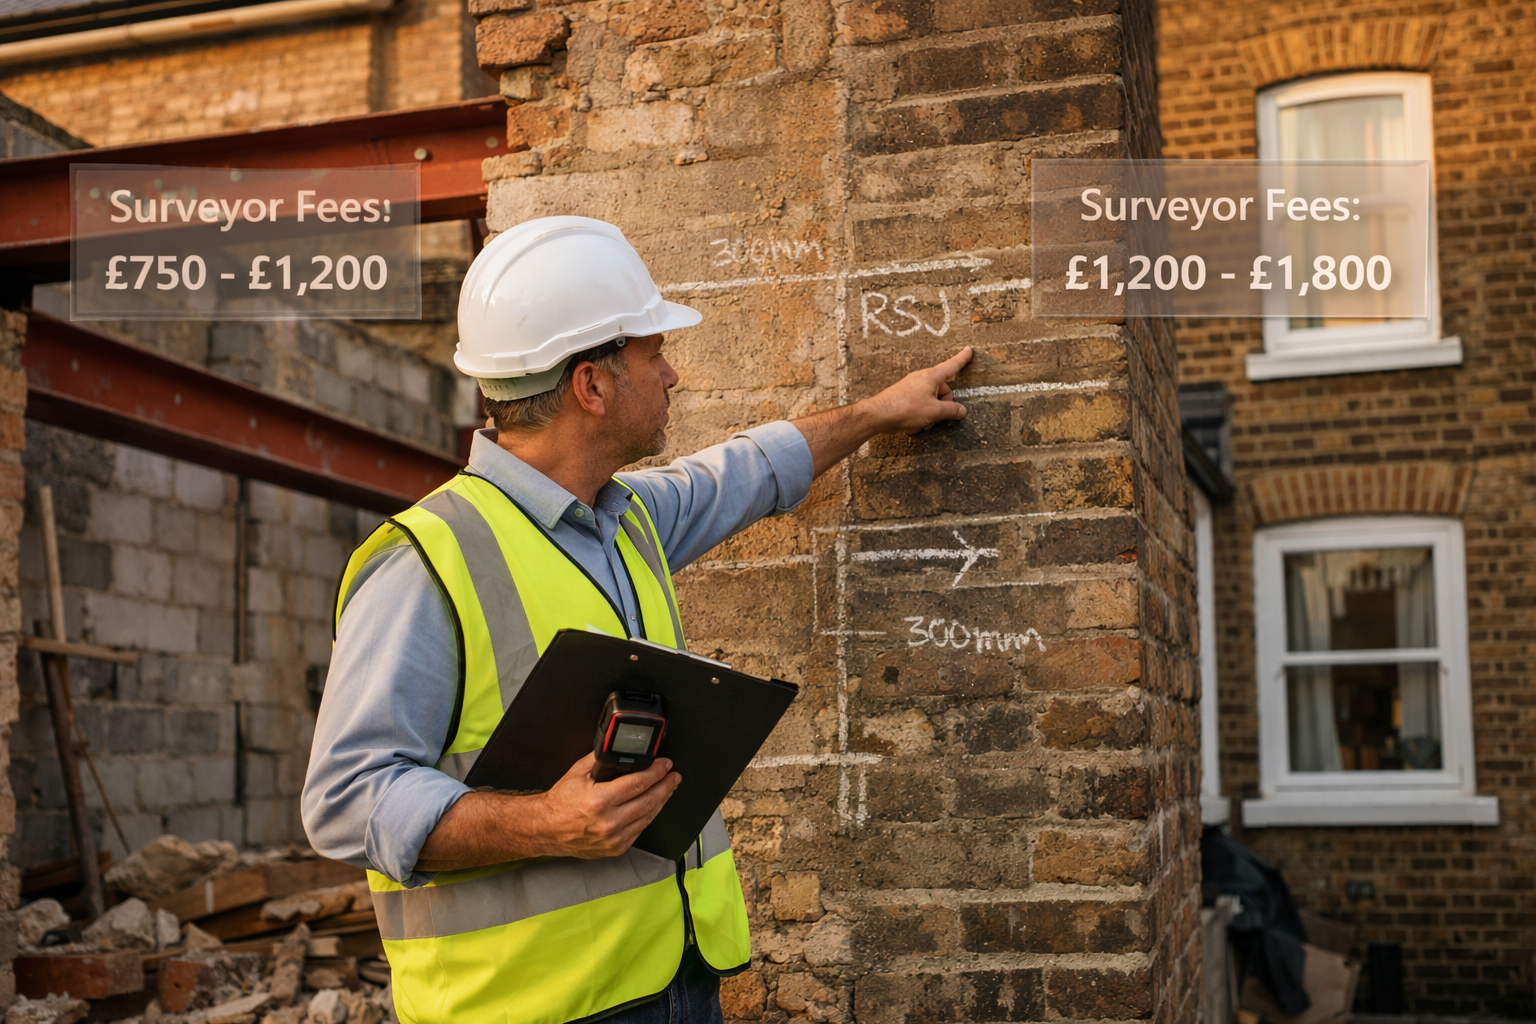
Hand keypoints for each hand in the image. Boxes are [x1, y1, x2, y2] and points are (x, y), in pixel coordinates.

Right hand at [530, 753, 680, 858]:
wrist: (546, 829)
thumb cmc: (560, 803)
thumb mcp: (577, 774)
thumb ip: (599, 759)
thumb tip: (617, 747)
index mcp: (600, 801)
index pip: (639, 783)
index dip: (657, 772)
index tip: (666, 765)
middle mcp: (609, 822)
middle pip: (649, 800)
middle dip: (665, 785)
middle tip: (674, 776)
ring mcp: (614, 838)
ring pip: (648, 817)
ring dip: (662, 801)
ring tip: (668, 788)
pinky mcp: (616, 847)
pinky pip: (640, 830)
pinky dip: (649, 816)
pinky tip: (653, 806)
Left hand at [792, 347, 974, 476]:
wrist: (879, 415)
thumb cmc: (907, 409)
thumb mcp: (935, 412)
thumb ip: (951, 411)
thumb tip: (962, 411)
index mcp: (932, 377)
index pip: (952, 366)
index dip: (962, 359)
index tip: (968, 351)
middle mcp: (921, 379)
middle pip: (942, 391)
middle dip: (942, 407)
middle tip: (936, 418)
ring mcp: (911, 387)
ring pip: (930, 401)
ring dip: (930, 415)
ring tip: (922, 424)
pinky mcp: (903, 397)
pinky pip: (919, 406)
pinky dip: (919, 417)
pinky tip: (913, 426)